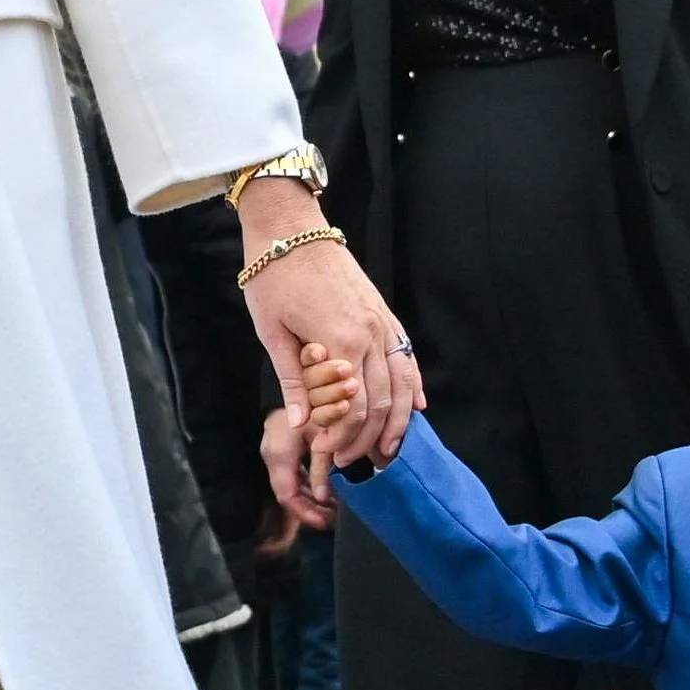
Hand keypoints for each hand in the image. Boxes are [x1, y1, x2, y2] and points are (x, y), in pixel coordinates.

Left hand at [238, 184, 419, 490]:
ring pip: (402, 382)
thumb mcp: (272, 331)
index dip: (342, 435)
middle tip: (351, 461)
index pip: (352, 405)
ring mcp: (382, 322)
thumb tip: (302, 425)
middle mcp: (370, 332)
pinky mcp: (384, 313)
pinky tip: (417, 406)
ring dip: (398, 420)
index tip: (328, 454)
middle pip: (380, 400)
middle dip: (367, 436)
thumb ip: (294, 380)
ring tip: (388, 450)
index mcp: (341, 339)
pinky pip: (406, 355)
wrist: (291, 228)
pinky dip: (413, 384)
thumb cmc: (274, 277)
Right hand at [262, 410, 334, 531]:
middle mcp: (271, 455)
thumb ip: (323, 469)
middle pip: (287, 493)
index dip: (305, 513)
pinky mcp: (280, 447)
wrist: (302, 379)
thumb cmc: (314, 403)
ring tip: (333, 506)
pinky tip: (325, 488)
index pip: (287, 495)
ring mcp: (274, 451)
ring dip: (310, 497)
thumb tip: (325, 498)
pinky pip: (291, 473)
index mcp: (279, 454)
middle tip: (332, 518)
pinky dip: (307, 483)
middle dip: (309, 509)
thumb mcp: (322, 437)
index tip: (324, 522)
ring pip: (289, 484)